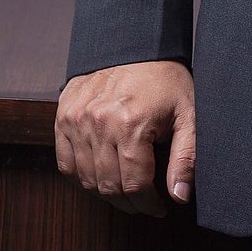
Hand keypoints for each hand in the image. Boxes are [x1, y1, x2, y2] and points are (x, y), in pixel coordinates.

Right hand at [54, 59, 195, 217]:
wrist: (135, 42)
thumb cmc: (165, 78)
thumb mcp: (188, 113)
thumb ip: (185, 157)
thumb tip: (179, 196)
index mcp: (131, 124)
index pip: (134, 185)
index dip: (148, 204)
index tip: (158, 208)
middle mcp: (99, 123)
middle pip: (108, 186)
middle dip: (129, 202)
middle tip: (143, 202)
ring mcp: (77, 120)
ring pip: (85, 179)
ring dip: (106, 191)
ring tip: (125, 189)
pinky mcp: (63, 116)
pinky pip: (66, 163)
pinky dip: (81, 175)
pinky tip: (100, 173)